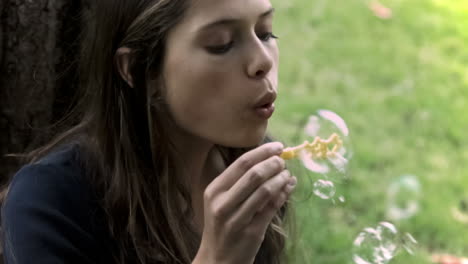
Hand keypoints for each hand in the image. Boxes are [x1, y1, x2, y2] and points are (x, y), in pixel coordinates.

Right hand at [193, 142, 296, 263]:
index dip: (262, 152)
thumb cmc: (221, 224)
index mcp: (214, 190)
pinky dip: (283, 195)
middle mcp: (222, 204)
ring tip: (288, 174)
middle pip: (254, 175)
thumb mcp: (220, 201)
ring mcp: (236, 219)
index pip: (241, 164)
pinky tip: (289, 188)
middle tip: (284, 160)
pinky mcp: (251, 233)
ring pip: (265, 191)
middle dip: (273, 164)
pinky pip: (271, 209)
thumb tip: (266, 158)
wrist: (217, 259)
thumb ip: (237, 181)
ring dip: (281, 179)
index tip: (278, 146)